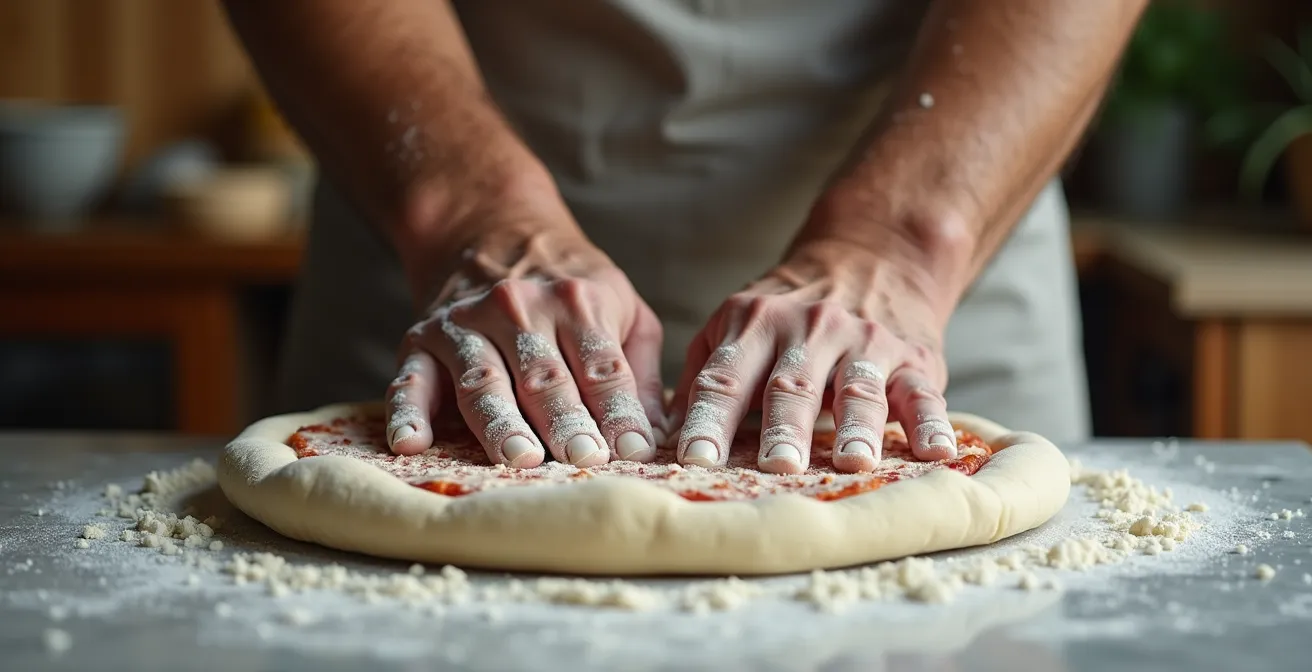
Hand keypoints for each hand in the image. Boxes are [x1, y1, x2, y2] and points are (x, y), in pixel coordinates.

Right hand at [384, 206, 664, 467]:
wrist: (489, 231)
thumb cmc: (570, 286)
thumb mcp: (622, 307)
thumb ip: (637, 370)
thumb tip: (657, 436)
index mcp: (577, 302)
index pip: (602, 367)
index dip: (619, 410)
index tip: (634, 451)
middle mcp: (518, 310)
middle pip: (545, 377)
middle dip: (566, 422)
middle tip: (583, 460)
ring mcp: (465, 326)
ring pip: (485, 382)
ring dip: (502, 423)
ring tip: (521, 459)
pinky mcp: (421, 343)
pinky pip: (411, 382)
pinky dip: (407, 413)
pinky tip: (410, 444)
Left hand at [670, 239, 958, 473]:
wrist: (873, 257)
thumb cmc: (788, 313)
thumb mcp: (737, 324)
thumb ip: (702, 375)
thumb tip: (661, 437)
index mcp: (754, 324)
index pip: (725, 377)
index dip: (709, 419)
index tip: (693, 460)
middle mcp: (809, 329)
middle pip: (791, 385)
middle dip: (784, 428)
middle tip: (777, 467)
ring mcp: (864, 342)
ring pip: (858, 388)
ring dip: (855, 427)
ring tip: (851, 463)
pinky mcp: (913, 358)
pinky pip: (922, 395)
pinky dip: (931, 424)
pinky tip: (935, 453)